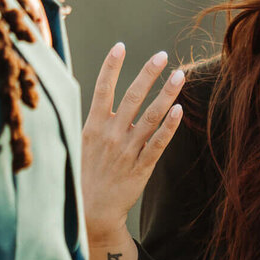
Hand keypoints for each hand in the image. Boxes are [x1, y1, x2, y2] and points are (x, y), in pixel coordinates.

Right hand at [83, 44, 185, 240]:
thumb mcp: (78, 146)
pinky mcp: (142, 166)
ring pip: (151, 116)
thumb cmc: (83, 177)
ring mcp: (128, 150)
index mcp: (92, 127)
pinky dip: (170, 126)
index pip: (101, 89)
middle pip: (132, 97)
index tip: (121, 46)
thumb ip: (93, 124)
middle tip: (161, 55)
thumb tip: (96, 100)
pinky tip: (180, 109)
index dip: (111, 67)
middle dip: (147, 73)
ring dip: (166, 93)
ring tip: (180, 74)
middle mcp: (111, 134)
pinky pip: (158, 142)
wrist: (91, 213)